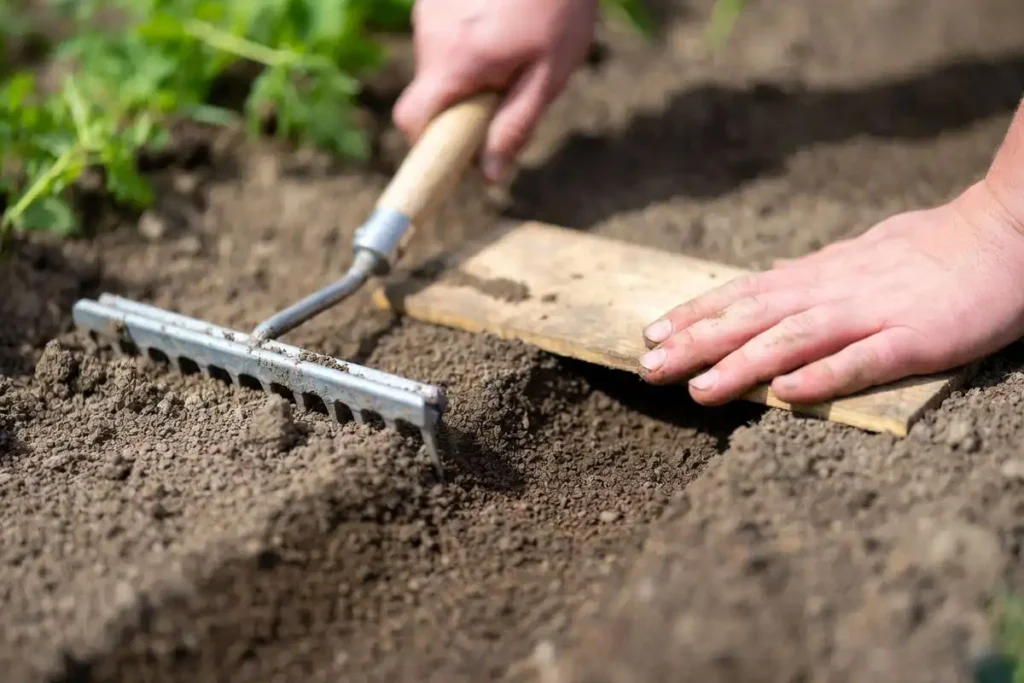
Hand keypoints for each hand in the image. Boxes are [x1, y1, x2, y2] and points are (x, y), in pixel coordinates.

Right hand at [393, 0, 597, 182]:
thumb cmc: (558, 6)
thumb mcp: (548, 74)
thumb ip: (515, 125)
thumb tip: (489, 174)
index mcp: (456, 60)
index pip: (412, 121)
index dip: (428, 145)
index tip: (457, 151)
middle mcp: (430, 32)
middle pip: (429, 92)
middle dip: (462, 103)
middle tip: (508, 88)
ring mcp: (428, 8)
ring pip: (438, 61)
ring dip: (469, 68)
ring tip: (515, 43)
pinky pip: (443, 33)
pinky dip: (468, 39)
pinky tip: (503, 18)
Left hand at [637, 179, 1023, 405]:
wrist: (1003, 234)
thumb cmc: (928, 250)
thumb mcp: (856, 257)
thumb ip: (811, 278)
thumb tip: (767, 286)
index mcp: (818, 275)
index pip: (742, 294)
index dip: (694, 315)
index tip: (650, 334)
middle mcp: (832, 291)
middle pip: (751, 318)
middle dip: (696, 345)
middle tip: (648, 368)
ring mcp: (871, 315)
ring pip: (792, 341)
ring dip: (742, 366)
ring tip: (699, 390)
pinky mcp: (913, 340)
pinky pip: (862, 360)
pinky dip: (822, 377)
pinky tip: (787, 395)